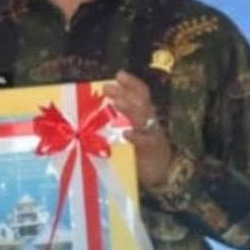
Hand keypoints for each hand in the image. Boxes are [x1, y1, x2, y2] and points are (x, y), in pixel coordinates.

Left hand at [104, 71, 173, 190]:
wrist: (159, 174)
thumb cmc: (137, 152)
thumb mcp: (124, 134)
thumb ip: (112, 121)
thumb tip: (90, 108)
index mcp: (143, 116)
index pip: (140, 94)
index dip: (132, 84)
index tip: (119, 74)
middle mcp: (149, 122)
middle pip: (141, 103)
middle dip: (125, 93)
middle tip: (107, 88)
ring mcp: (152, 136)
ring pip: (144, 119)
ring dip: (130, 109)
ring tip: (117, 102)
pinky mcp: (152, 152)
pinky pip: (146, 142)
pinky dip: (137, 137)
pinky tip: (127, 133)